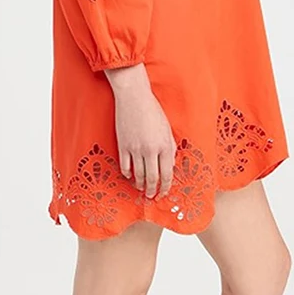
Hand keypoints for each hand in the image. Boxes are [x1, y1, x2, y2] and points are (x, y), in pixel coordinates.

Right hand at [104, 63, 176, 200]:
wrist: (134, 97)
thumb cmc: (153, 111)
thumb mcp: (167, 129)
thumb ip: (170, 148)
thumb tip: (170, 165)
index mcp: (165, 145)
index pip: (167, 174)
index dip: (165, 187)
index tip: (163, 193)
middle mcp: (151, 149)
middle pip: (152, 179)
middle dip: (153, 191)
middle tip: (152, 196)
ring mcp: (136, 148)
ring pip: (138, 175)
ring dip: (140, 185)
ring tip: (141, 189)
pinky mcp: (123, 145)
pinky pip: (125, 167)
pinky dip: (127, 175)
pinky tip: (130, 176)